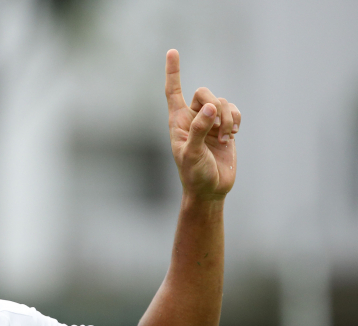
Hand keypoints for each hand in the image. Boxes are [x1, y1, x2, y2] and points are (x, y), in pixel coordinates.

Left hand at [165, 49, 240, 198]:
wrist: (211, 190)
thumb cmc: (195, 174)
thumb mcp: (192, 154)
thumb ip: (199, 130)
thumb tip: (210, 107)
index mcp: (178, 122)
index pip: (173, 91)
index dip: (173, 72)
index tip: (173, 51)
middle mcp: (192, 118)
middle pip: (204, 92)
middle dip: (215, 106)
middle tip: (220, 130)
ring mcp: (209, 122)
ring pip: (222, 102)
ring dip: (227, 118)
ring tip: (225, 139)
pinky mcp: (224, 127)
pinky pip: (234, 110)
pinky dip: (236, 119)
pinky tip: (232, 135)